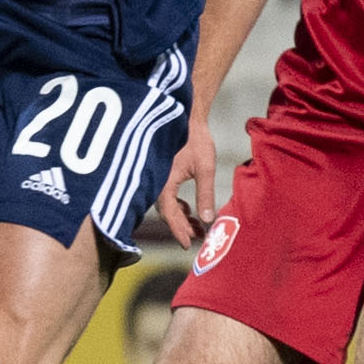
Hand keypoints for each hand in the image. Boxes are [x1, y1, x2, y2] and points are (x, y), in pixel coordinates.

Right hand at [157, 119, 218, 245]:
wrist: (186, 118)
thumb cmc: (196, 140)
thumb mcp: (205, 168)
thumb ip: (205, 195)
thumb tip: (208, 220)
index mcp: (163, 180)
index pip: (168, 213)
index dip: (178, 230)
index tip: (188, 244)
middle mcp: (156, 182)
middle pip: (166, 212)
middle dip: (182, 227)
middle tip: (199, 238)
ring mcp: (157, 179)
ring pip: (166, 206)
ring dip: (180, 218)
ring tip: (198, 227)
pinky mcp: (161, 175)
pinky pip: (166, 198)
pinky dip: (177, 207)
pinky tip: (189, 209)